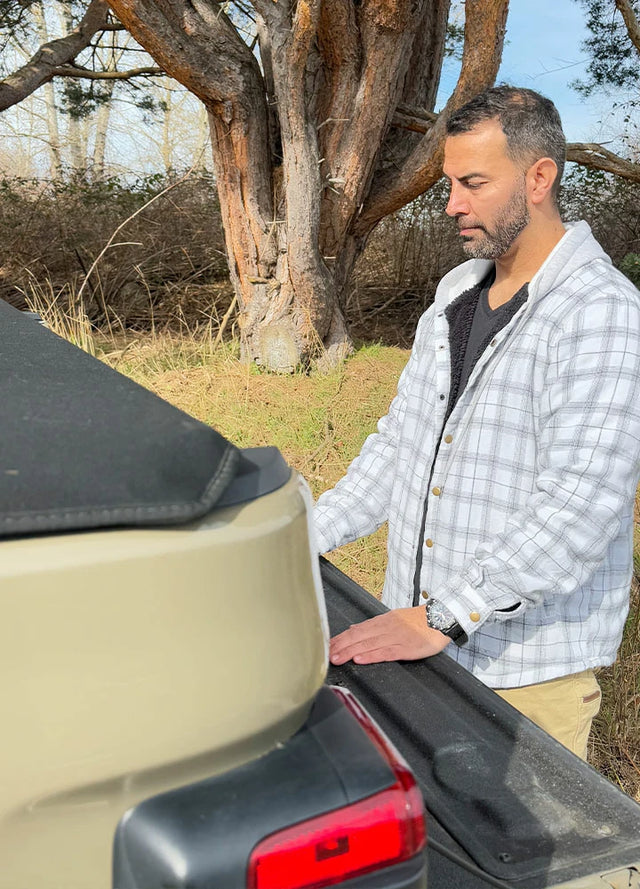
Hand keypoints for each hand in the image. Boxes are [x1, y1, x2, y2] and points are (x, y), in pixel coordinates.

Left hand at [329, 606, 450, 664]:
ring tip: (337, 658)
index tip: (326, 646)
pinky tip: (360, 659)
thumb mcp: (392, 618)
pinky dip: (371, 656)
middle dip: (340, 646)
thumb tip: (353, 628)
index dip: (340, 638)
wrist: (440, 618)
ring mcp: (395, 638)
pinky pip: (386, 652)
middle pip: (359, 636)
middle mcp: (385, 628)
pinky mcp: (406, 648)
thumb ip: (373, 626)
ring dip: (350, 652)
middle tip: (326, 655)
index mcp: (381, 622)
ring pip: (369, 644)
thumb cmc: (417, 621)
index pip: (356, 629)